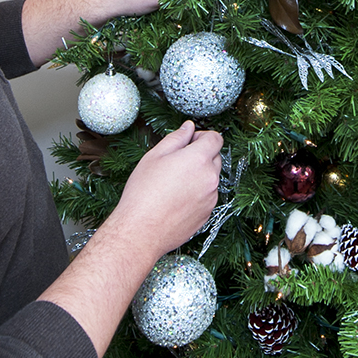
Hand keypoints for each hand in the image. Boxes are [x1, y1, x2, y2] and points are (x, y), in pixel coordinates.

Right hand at [110, 123, 223, 257]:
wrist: (141, 230)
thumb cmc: (143, 193)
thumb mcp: (155, 156)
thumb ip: (176, 137)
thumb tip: (188, 127)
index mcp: (199, 159)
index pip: (216, 138)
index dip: (203, 136)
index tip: (189, 141)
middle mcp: (210, 178)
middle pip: (215, 157)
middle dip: (200, 155)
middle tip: (176, 163)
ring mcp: (211, 198)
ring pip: (211, 178)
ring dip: (199, 175)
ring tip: (173, 184)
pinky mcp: (207, 214)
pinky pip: (207, 196)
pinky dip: (197, 193)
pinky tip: (176, 199)